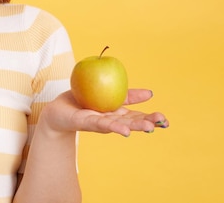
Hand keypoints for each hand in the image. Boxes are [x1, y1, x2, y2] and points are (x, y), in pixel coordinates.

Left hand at [40, 89, 168, 137]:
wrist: (57, 110)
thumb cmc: (82, 101)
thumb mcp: (108, 93)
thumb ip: (128, 95)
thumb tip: (151, 93)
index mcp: (116, 114)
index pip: (137, 116)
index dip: (151, 118)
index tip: (166, 120)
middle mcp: (110, 120)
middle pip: (130, 122)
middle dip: (146, 123)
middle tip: (162, 123)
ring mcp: (98, 122)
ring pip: (118, 124)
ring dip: (133, 127)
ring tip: (148, 128)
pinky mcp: (85, 122)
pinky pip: (100, 123)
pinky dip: (113, 126)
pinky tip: (125, 130)